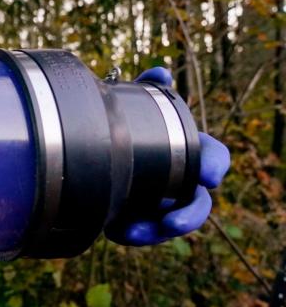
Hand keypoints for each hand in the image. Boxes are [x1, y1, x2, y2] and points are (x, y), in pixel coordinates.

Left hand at [105, 67, 230, 245]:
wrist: (93, 154)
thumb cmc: (126, 128)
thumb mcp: (132, 106)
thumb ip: (147, 89)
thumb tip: (161, 73)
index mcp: (187, 153)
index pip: (213, 158)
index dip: (215, 165)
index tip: (209, 176)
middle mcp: (180, 183)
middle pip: (199, 204)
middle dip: (190, 215)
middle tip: (172, 222)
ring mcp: (162, 205)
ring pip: (171, 225)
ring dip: (156, 232)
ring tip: (135, 233)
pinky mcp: (139, 221)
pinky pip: (141, 234)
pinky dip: (131, 233)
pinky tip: (116, 230)